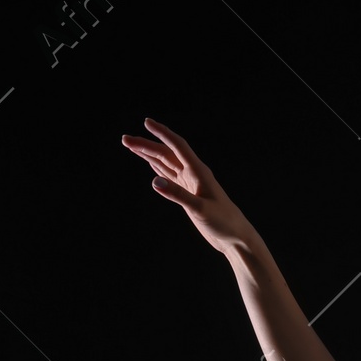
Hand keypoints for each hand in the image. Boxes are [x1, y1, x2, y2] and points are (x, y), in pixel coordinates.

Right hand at [119, 118, 252, 253]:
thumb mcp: (200, 209)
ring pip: (166, 164)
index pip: (177, 146)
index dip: (162, 133)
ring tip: (131, 146)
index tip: (146, 123)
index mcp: (198, 171)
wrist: (235, 237)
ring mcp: (190, 183)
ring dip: (149, 155)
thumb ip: (178, 195)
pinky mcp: (188, 194)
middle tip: (125, 140)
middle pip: (166, 153)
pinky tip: (150, 163)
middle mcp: (193, 173)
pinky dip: (158, 168)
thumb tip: (154, 182)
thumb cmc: (223, 222)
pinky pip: (170, 176)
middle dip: (146, 145)